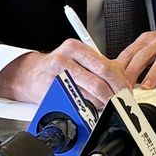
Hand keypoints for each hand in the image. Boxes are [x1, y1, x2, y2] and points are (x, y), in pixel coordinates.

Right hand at [0, 39, 131, 106]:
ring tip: (104, 104)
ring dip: (101, 102)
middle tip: (120, 102)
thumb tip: (124, 79)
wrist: (30, 74)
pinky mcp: (51, 91)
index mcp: (76, 47)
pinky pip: (75, 102)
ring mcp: (57, 75)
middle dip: (113, 94)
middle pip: (98, 79)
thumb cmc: (58, 67)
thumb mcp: (79, 59)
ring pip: (88, 94)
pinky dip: (86, 107)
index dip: (119, 81)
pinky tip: (88, 106)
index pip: (105, 65)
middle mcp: (66, 58)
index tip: (126, 90)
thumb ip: (100, 66)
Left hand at [117, 18, 155, 89]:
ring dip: (152, 74)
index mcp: (149, 39)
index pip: (131, 52)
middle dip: (132, 71)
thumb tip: (123, 71)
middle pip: (143, 55)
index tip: (114, 79)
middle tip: (125, 85)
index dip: (121, 66)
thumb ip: (141, 55)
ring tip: (145, 86)